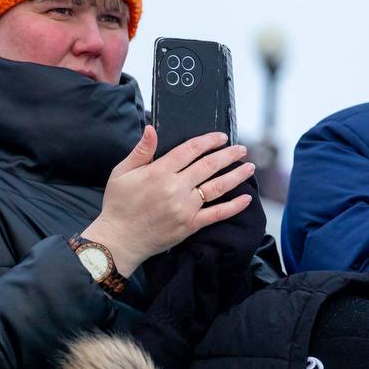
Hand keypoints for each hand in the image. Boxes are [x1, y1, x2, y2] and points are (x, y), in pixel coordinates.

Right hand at [82, 126, 254, 274]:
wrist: (118, 240)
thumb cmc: (118, 205)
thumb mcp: (121, 172)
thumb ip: (141, 150)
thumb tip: (151, 128)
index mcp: (159, 172)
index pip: (190, 150)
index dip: (208, 141)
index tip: (221, 137)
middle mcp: (175, 188)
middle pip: (209, 166)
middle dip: (228, 155)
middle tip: (242, 149)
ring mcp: (185, 207)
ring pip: (217, 187)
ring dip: (236, 176)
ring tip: (250, 167)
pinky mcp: (190, 225)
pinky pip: (217, 214)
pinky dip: (234, 206)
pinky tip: (246, 198)